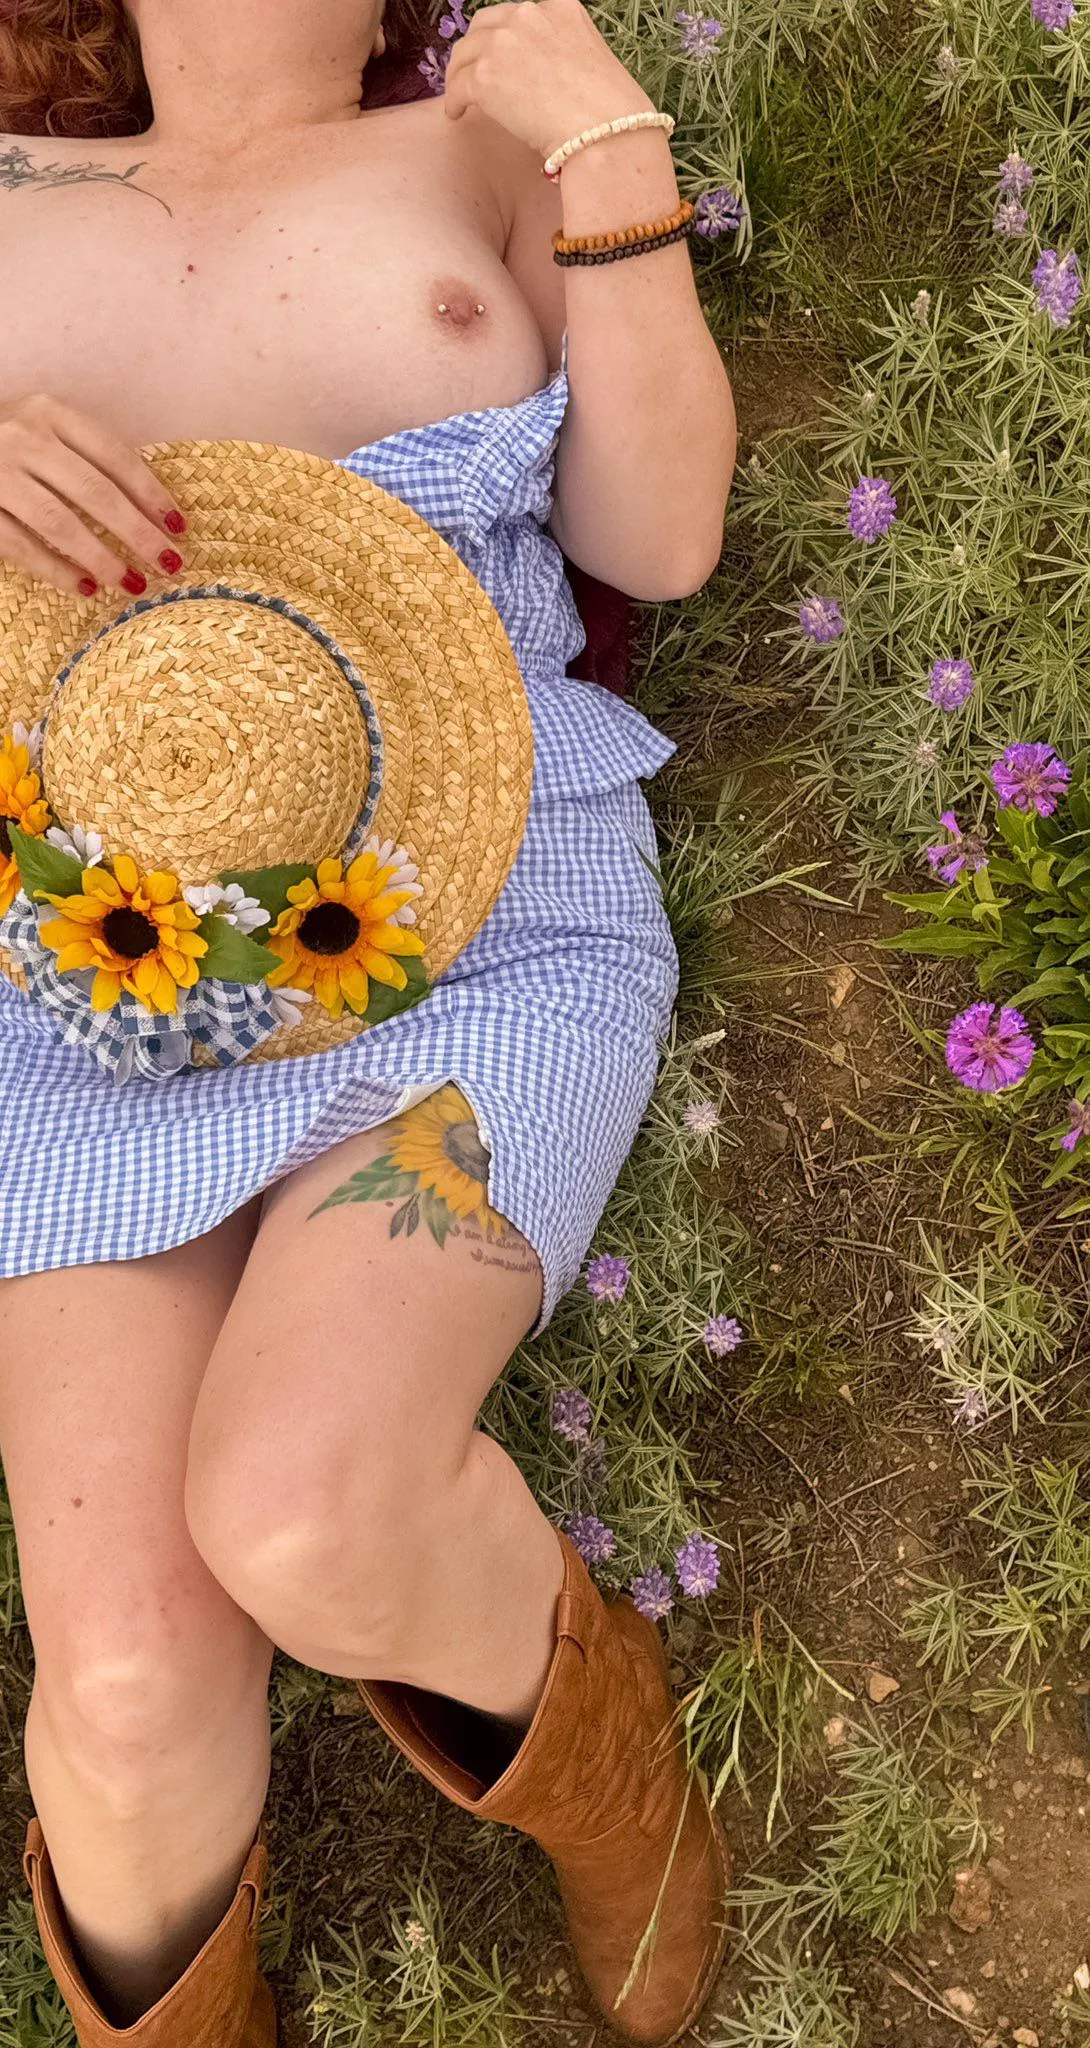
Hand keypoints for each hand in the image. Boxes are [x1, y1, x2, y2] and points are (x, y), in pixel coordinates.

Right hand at [0, 394, 185, 596]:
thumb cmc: (8, 445)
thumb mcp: (46, 433)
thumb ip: (86, 459)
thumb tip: (152, 512)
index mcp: (51, 413)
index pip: (114, 456)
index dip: (151, 494)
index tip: (179, 527)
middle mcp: (24, 437)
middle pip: (94, 490)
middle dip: (136, 532)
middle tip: (168, 563)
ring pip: (58, 520)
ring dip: (100, 557)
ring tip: (131, 583)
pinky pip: (20, 545)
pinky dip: (55, 569)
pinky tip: (85, 587)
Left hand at [442, 0, 654, 160]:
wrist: (605, 132)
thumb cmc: (611, 111)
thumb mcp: (592, 58)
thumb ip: (564, 51)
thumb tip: (545, 77)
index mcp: (560, 7)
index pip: (520, 15)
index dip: (507, 35)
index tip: (503, 55)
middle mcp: (528, 15)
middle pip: (485, 25)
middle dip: (477, 47)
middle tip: (472, 70)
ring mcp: (503, 43)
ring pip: (465, 53)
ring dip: (459, 73)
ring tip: (459, 94)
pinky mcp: (485, 76)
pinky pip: (458, 87)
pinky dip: (454, 101)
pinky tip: (456, 115)